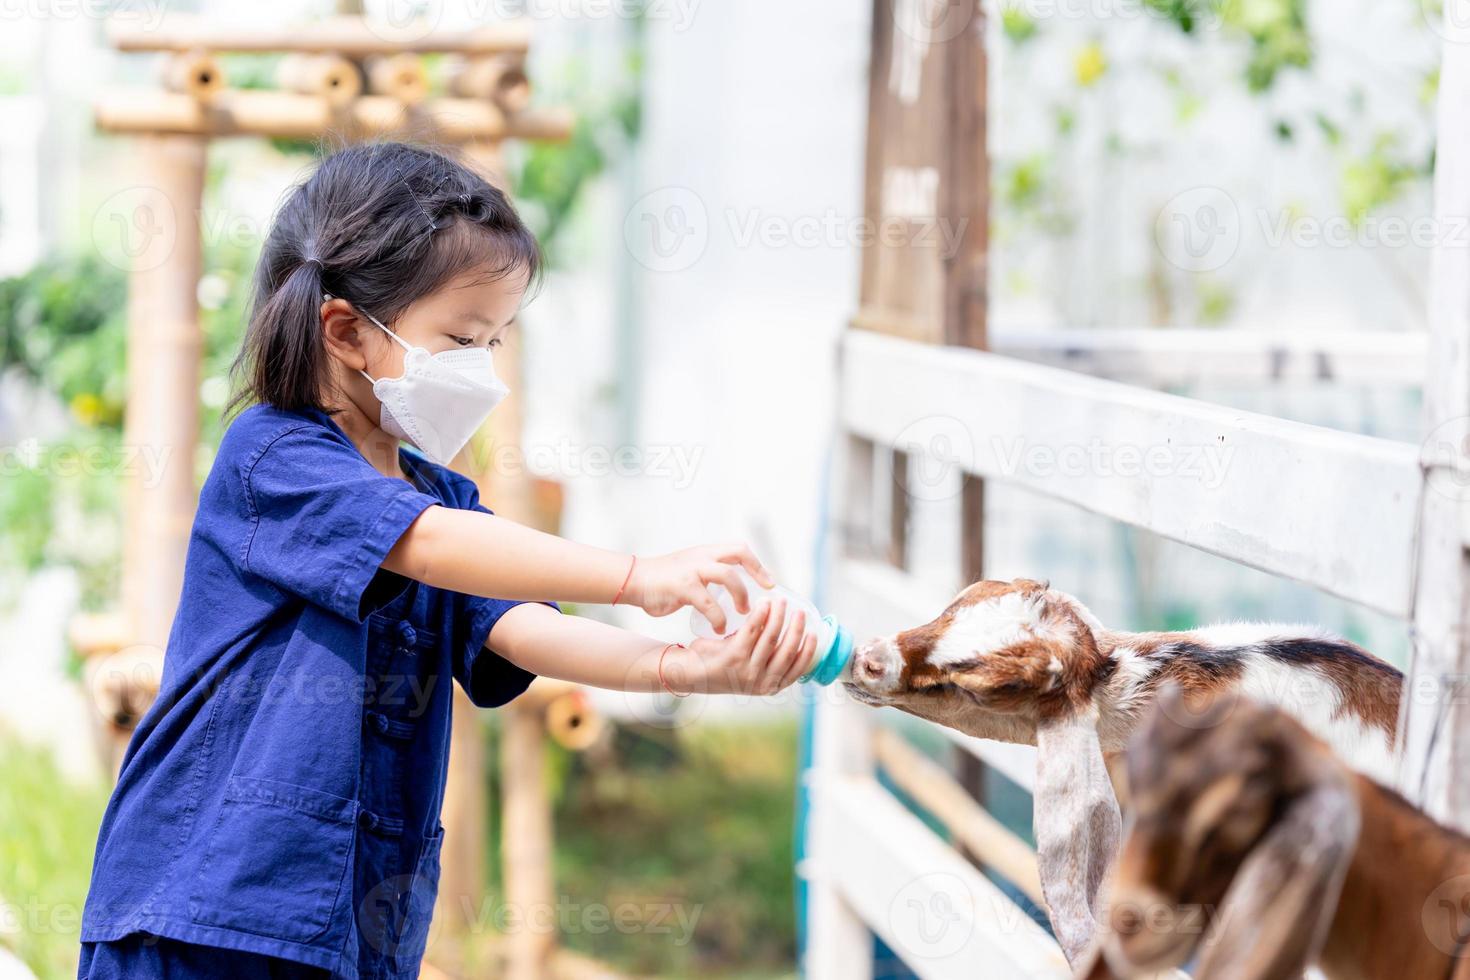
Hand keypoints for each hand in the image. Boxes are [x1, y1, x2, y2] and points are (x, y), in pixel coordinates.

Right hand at [624, 543, 774, 631]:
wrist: (634, 581)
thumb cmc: (665, 581)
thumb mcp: (692, 571)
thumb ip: (711, 576)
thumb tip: (736, 592)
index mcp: (707, 552)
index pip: (739, 549)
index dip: (758, 564)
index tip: (770, 584)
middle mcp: (702, 556)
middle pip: (739, 552)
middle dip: (757, 572)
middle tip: (766, 595)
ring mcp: (692, 569)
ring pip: (727, 575)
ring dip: (741, 595)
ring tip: (743, 613)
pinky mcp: (682, 586)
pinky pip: (707, 602)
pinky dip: (718, 617)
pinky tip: (719, 628)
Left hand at [663, 599, 817, 695]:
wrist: (692, 672)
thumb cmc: (724, 664)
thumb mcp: (752, 665)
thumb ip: (769, 654)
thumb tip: (789, 628)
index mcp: (770, 686)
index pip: (798, 669)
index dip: (808, 650)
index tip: (815, 632)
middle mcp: (761, 682)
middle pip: (787, 651)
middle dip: (796, 628)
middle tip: (800, 611)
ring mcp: (748, 672)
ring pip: (770, 639)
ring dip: (779, 617)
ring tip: (781, 601)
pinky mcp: (733, 659)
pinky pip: (752, 632)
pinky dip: (760, 615)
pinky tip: (764, 604)